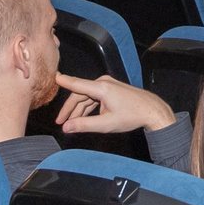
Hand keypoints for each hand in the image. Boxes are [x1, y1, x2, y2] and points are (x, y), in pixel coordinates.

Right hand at [54, 71, 175, 133]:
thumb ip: (84, 125)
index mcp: (101, 88)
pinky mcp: (111, 90)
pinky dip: (88, 107)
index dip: (63, 81)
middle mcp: (103, 83)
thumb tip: (66, 127)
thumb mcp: (106, 124)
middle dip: (69, 109)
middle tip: (60, 122)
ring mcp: (108, 85)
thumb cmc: (132, 116)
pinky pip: (94, 97)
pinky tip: (83, 118)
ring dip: (78, 110)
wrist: (151, 110)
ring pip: (86, 97)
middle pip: (79, 94)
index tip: (52, 77)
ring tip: (70, 123)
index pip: (76, 84)